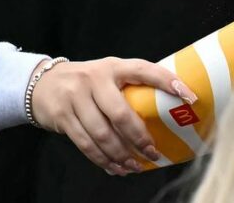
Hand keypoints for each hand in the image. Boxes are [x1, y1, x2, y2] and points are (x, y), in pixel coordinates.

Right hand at [30, 57, 197, 175]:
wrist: (42, 83)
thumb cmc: (89, 80)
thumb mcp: (110, 73)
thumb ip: (132, 85)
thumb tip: (170, 104)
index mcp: (114, 66)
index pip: (145, 70)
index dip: (168, 82)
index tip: (190, 97)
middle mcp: (94, 80)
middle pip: (121, 114)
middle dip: (139, 138)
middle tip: (153, 152)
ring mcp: (76, 98)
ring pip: (102, 134)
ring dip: (121, 154)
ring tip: (135, 166)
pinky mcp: (62, 117)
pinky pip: (85, 144)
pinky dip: (102, 159)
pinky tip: (115, 167)